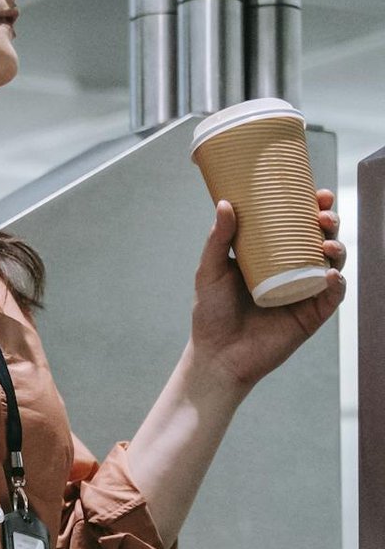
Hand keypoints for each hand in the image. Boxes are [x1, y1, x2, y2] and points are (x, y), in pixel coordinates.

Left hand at [187, 191, 345, 398]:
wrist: (217, 355)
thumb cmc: (212, 313)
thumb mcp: (211, 271)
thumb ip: (218, 239)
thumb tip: (225, 203)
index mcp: (272, 255)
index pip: (298, 225)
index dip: (313, 207)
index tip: (317, 193)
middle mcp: (293, 270)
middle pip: (321, 239)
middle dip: (330, 223)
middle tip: (323, 215)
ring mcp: (304, 292)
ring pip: (333, 264)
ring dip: (337, 249)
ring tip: (327, 245)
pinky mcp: (311, 315)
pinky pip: (332, 296)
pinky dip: (336, 283)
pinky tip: (330, 274)